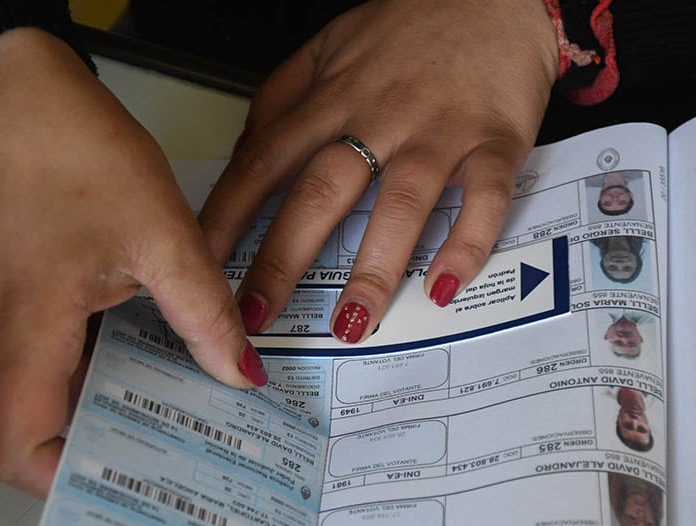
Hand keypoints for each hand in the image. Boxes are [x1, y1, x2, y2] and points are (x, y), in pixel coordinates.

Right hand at [0, 29, 265, 497]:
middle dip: (108, 445)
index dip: (61, 483)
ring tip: (176, 400)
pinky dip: (94, 362)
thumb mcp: (161, 235)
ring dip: (106, 399)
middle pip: (41, 424)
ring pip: (48, 388)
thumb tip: (239, 374)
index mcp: (25, 329)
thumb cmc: (73, 148)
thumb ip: (203, 315)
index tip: (125, 490)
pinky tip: (147, 348)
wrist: (18, 92)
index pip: (15, 447)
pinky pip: (48, 352)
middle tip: (181, 454)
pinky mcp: (9, 297)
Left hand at [199, 0, 558, 341]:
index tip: (200, 261)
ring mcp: (437, 132)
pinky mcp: (495, 140)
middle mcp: (378, 117)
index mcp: (332, 97)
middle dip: (282, 259)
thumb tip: (244, 154)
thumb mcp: (329, 47)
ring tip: (350, 324)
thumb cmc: (410, 26)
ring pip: (400, 205)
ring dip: (373, 269)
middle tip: (255, 314)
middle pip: (321, 192)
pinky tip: (444, 288)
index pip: (265, 161)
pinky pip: (482, 199)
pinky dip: (466, 245)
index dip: (228, 214)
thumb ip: (282, 100)